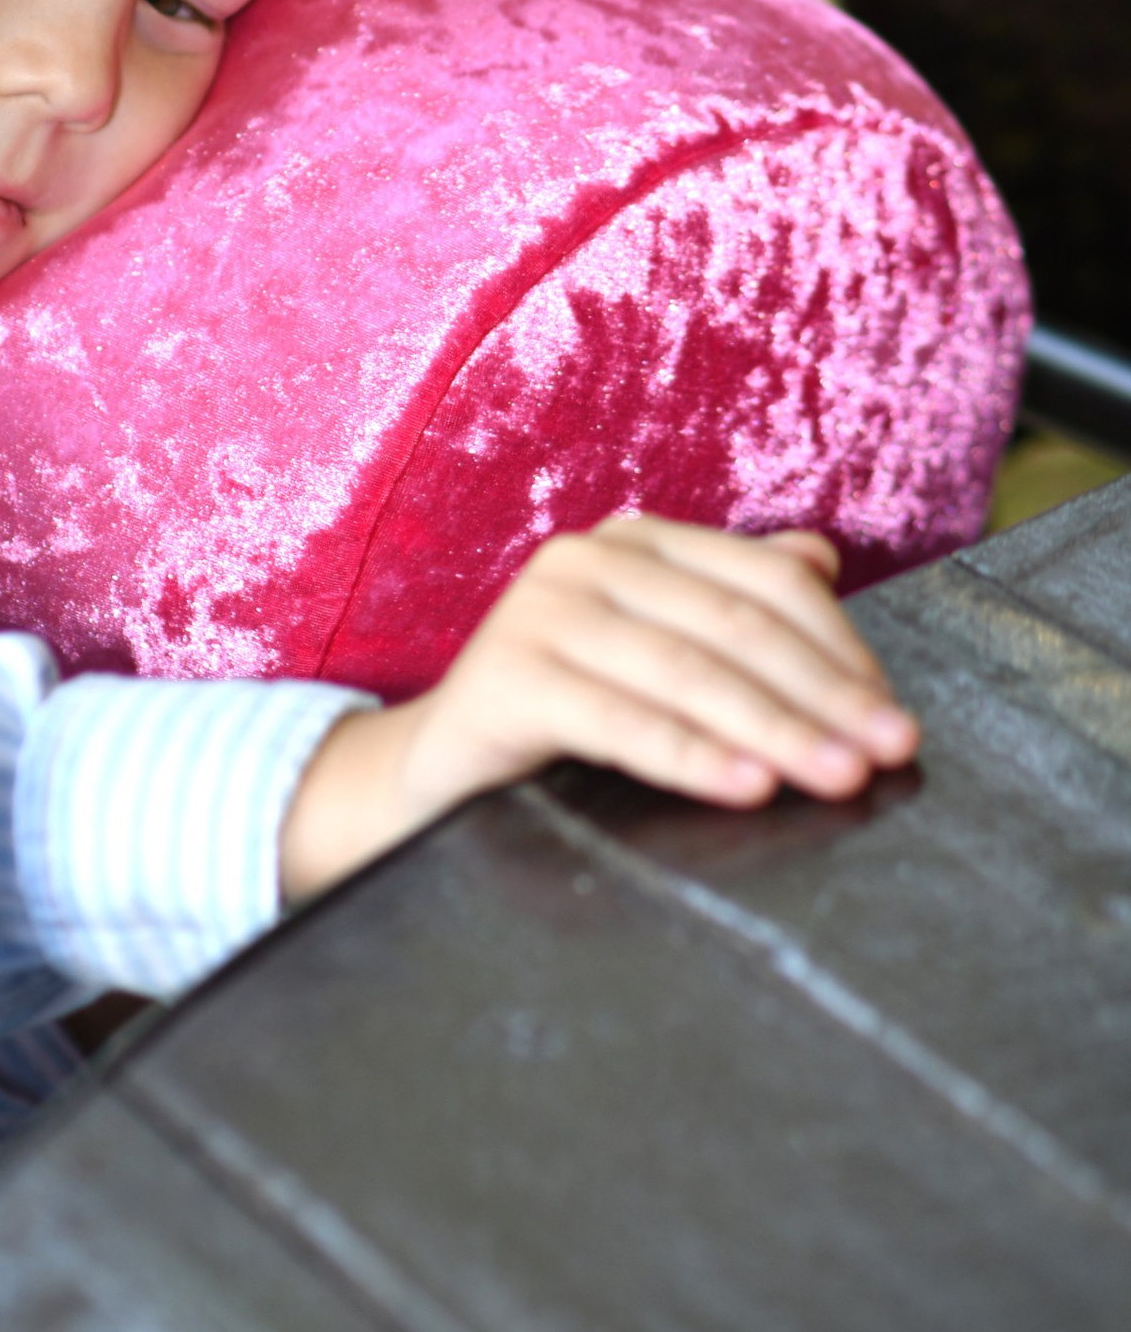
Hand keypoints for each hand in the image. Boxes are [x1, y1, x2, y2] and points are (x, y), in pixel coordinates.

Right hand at [279, 518, 917, 905]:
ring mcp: (540, 612)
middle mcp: (587, 561)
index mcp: (637, 545)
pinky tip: (747, 786)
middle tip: (889, 752)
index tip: (893, 716)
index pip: (764, 583)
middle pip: (735, 626)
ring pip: (687, 672)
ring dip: (776, 728)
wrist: (437, 772)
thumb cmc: (564, 715)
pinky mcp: (506, 676)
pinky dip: (692, 754)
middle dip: (824, 695)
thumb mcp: (654, 652)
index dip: (839, 648)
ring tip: (840, 776)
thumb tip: (820, 560)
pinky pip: (621, 720)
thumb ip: (729, 603)